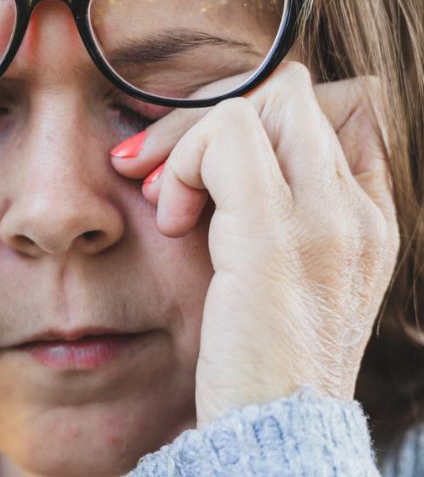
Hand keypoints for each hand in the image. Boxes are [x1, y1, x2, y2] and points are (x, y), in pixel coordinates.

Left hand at [110, 60, 399, 425]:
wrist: (272, 432)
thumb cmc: (256, 358)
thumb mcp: (270, 270)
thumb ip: (261, 208)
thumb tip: (206, 150)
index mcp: (367, 217)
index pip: (340, 105)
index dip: (262, 114)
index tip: (207, 162)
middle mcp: (358, 211)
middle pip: (294, 93)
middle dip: (211, 116)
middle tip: (158, 170)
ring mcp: (325, 221)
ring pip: (260, 103)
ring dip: (192, 139)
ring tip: (165, 200)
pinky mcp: (275, 238)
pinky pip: (229, 136)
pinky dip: (186, 161)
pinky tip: (171, 218)